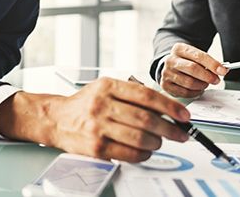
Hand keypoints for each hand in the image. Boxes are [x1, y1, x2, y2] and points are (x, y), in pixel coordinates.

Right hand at [0, 77, 190, 161]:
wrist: (55, 119)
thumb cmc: (85, 104)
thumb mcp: (106, 88)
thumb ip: (132, 94)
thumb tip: (166, 108)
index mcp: (108, 86)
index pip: (147, 96)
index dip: (170, 106)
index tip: (184, 115)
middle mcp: (102, 105)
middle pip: (146, 119)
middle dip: (169, 128)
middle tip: (181, 133)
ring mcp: (98, 127)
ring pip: (140, 138)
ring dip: (157, 142)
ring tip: (160, 141)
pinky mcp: (96, 148)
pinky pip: (129, 154)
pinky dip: (143, 154)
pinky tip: (145, 150)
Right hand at [160, 43, 226, 97]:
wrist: (171, 66)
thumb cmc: (186, 61)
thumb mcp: (195, 56)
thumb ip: (208, 62)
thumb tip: (222, 70)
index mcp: (179, 49)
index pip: (198, 56)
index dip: (212, 64)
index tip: (223, 70)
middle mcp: (170, 60)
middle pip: (192, 68)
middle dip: (208, 76)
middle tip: (216, 80)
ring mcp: (166, 73)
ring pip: (189, 83)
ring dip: (202, 85)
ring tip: (205, 83)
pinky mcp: (166, 85)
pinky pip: (184, 93)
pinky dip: (195, 92)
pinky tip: (198, 89)